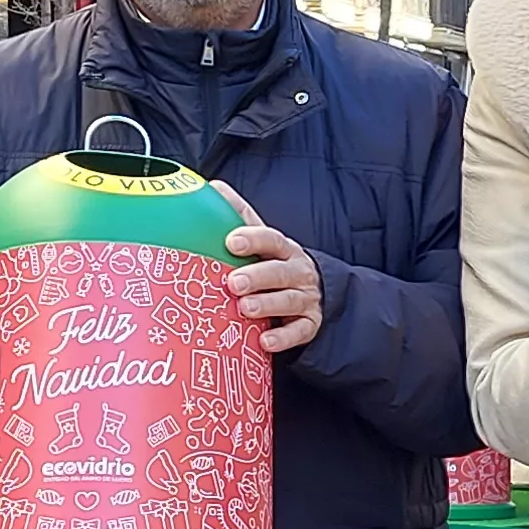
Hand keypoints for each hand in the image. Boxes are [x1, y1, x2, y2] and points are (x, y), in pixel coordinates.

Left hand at [213, 184, 323, 352]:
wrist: (316, 292)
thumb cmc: (275, 264)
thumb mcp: (263, 241)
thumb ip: (240, 216)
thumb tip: (213, 186)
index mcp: (283, 249)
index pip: (272, 239)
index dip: (253, 239)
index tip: (232, 241)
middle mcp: (298, 271)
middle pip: (280, 271)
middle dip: (257, 276)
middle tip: (233, 282)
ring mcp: (306, 298)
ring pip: (289, 300)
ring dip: (267, 304)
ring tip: (245, 309)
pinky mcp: (310, 324)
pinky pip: (300, 331)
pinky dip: (284, 337)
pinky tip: (265, 342)